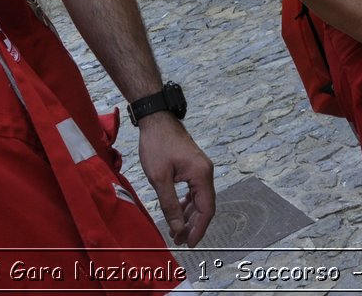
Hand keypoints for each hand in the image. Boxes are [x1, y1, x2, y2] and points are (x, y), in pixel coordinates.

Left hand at [136, 116, 215, 246]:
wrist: (156, 118)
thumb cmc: (157, 144)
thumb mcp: (160, 178)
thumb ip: (170, 204)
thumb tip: (178, 227)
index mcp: (202, 175)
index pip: (206, 209)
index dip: (199, 228)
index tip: (189, 243)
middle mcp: (206, 172)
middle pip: (204, 206)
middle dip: (192, 224)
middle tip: (179, 239)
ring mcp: (200, 168)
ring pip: (199, 199)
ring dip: (189, 215)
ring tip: (176, 230)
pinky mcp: (193, 166)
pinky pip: (194, 190)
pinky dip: (187, 202)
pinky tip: (178, 211)